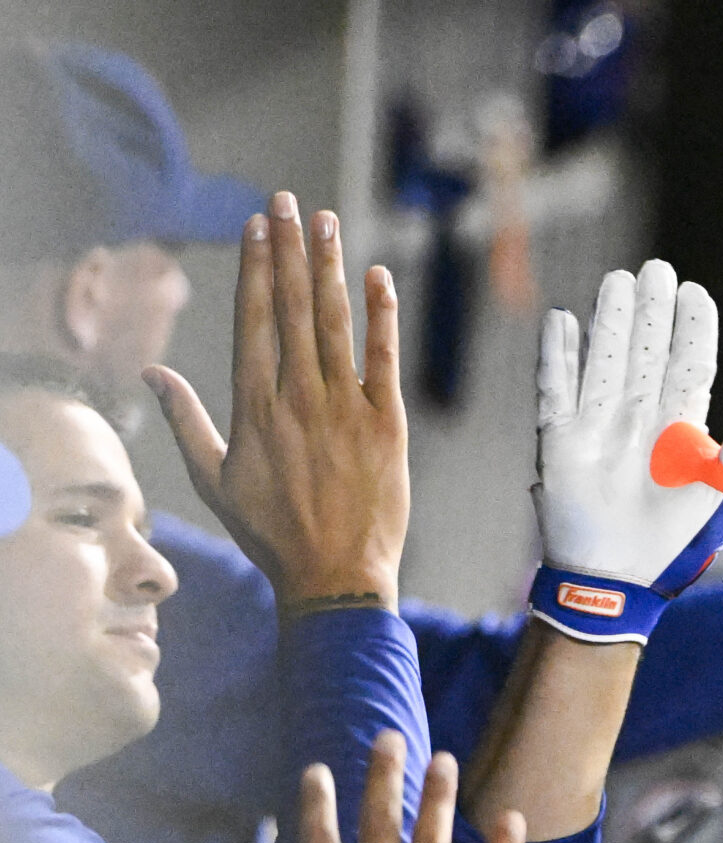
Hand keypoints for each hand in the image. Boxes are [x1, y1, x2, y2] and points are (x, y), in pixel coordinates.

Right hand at [145, 193, 407, 611]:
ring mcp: (346, 410)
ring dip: (330, 268)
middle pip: (292, 309)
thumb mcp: (214, 479)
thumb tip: (150, 370)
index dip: (257, 268)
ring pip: (335, 324)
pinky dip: (382, 316)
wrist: (336, 578)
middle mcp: (299, 400)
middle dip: (289, 249)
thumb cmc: (270, 534)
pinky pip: (385, 359)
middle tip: (287, 200)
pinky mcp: (387, 426)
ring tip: (324, 220)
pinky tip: (379, 277)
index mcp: (255, 409)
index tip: (257, 226)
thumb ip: (185, 419)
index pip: (255, 321)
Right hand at [529, 260, 722, 643]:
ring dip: (611, 321)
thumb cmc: (668, 546)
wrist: (614, 580)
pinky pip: (556, 388)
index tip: (696, 293)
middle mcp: (638, 419)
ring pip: (605, 358)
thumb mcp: (713, 500)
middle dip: (652, 312)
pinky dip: (557, 355)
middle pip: (646, 353)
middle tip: (657, 269)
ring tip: (619, 281)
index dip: (693, 330)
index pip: (689, 367)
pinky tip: (562, 321)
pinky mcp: (559, 440)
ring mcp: (597, 425)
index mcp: (680, 430)